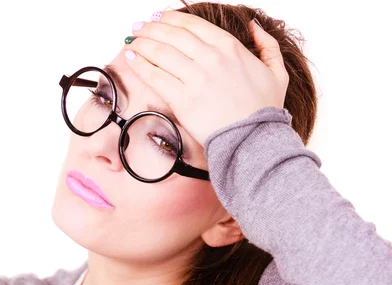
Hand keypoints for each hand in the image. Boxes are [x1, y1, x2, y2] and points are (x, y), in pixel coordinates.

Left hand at [124, 10, 289, 145]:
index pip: (192, 25)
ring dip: (142, 43)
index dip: (171, 19)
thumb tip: (254, 26)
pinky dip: (140, 65)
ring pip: (161, 52)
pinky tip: (131, 59)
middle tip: (139, 27)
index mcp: (230, 48)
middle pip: (172, 35)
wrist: (253, 142)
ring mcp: (195, 79)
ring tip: (132, 41)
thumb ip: (267, 45)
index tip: (159, 18)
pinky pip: (156, 77)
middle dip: (151, 28)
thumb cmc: (265, 112)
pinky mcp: (183, 100)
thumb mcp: (277, 73)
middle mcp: (211, 58)